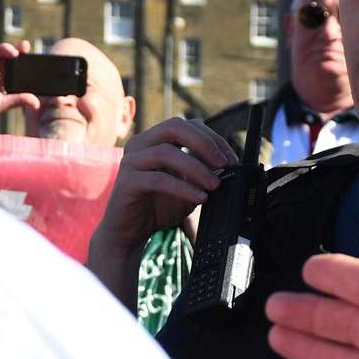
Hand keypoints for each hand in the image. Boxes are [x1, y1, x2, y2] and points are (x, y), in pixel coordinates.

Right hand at [0, 42, 40, 127]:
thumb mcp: (5, 103)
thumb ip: (19, 100)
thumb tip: (37, 103)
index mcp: (0, 77)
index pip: (10, 62)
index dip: (18, 54)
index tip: (27, 47)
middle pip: (2, 53)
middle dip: (12, 48)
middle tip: (22, 48)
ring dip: (3, 51)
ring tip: (12, 56)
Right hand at [90, 117, 237, 254]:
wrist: (130, 233)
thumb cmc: (157, 207)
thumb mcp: (187, 187)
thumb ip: (203, 174)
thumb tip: (228, 167)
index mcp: (154, 140)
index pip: (187, 125)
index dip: (213, 138)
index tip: (232, 159)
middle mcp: (140, 144)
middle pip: (174, 127)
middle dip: (204, 143)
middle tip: (224, 163)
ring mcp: (131, 162)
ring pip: (166, 152)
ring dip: (196, 168)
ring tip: (215, 185)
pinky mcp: (127, 182)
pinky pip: (158, 179)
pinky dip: (183, 188)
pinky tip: (200, 197)